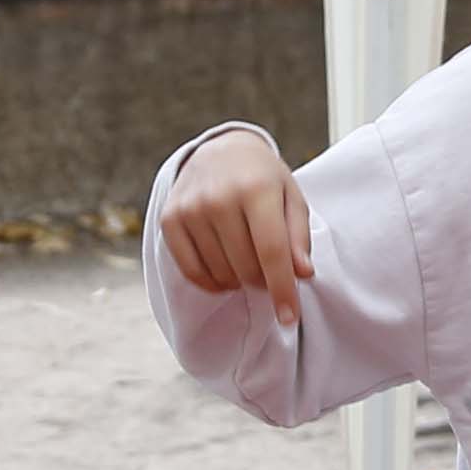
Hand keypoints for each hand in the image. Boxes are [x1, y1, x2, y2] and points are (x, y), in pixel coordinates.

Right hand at [155, 127, 313, 325]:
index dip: (282, 289)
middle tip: (270, 272)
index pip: (272, 252)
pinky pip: (192, 272)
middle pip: (246, 269)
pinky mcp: (169, 220)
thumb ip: (298, 236)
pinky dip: (213, 283)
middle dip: (264, 282)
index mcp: (256, 189)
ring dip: (239, 281)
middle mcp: (219, 198)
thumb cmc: (263, 179)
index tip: (289, 318)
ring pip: (221, 275)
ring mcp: (190, 209)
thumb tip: (301, 273)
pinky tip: (225, 271)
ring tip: (247, 260)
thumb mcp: (291, 198)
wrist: (220, 151)